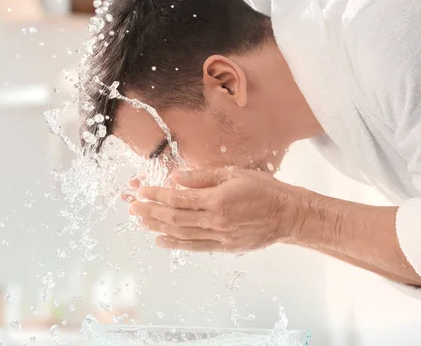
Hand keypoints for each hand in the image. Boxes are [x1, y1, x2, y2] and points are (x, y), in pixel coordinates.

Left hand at [129, 167, 307, 251]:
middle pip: (174, 218)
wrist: (288, 215)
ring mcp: (219, 236)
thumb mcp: (233, 173)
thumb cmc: (263, 189)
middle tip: (132, 208)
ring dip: (158, 227)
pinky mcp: (225, 247)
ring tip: (141, 222)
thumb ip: (203, 177)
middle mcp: (215, 220)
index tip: (142, 191)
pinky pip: (195, 247)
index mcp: (217, 199)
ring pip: (181, 234)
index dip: (156, 195)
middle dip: (150, 212)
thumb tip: (176, 177)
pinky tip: (161, 240)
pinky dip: (176, 244)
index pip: (178, 198)